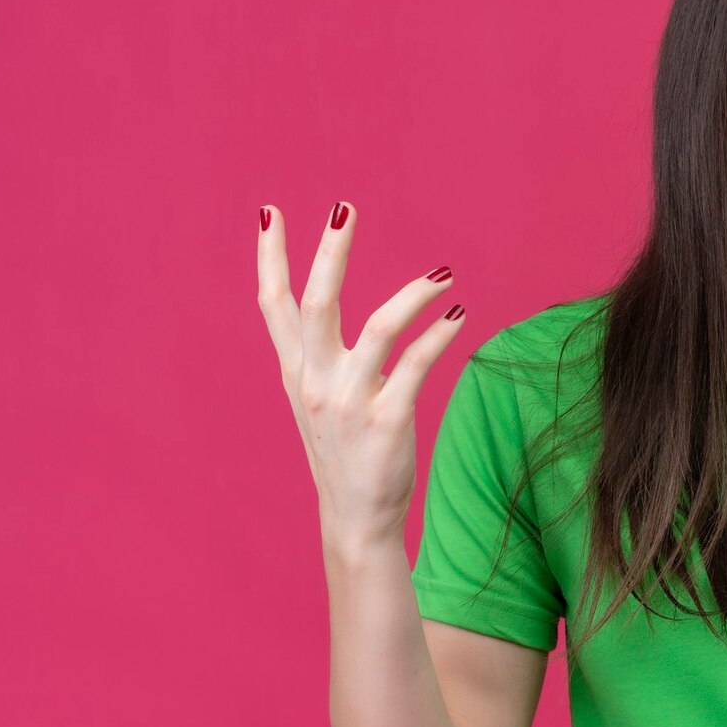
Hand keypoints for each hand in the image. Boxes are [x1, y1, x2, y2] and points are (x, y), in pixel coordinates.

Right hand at [255, 201, 465, 545]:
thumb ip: (315, 356)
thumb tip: (316, 306)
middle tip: (345, 208)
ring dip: (413, 295)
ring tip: (444, 274)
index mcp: (296, 373)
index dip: (270, 258)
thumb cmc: (343, 453)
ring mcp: (350, 402)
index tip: (269, 212)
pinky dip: (440, 335)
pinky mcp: (388, 421)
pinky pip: (417, 364)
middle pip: (317, 304)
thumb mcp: (316, 400)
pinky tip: (457, 317)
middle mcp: (316, 382)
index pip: (274, 306)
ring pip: (379, 329)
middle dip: (329, 253)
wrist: (355, 518)